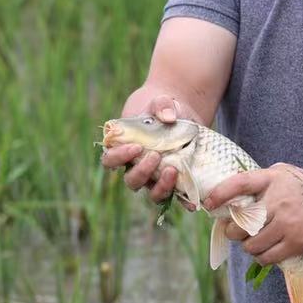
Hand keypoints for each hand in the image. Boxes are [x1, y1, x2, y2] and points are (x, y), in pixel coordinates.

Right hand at [101, 91, 193, 205]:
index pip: (110, 160)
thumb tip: (168, 117)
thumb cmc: (163, 109)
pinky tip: (192, 201)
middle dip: (141, 172)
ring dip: (161, 187)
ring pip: (152, 193)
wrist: (183, 115)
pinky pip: (177, 197)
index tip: (135, 146)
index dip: (118, 157)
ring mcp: (156, 178)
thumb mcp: (161, 101)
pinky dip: (184, 200)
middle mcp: (138, 168)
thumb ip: (161, 104)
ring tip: (172, 170)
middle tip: (155, 156)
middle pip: (131, 181)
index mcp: (124, 150)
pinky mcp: (175, 182)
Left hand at [202, 163, 302, 266]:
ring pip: (251, 245)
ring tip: (252, 241)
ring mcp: (287, 224)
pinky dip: (260, 257)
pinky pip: (266, 258)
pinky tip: (263, 251)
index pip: (240, 184)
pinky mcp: (296, 243)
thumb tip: (228, 193)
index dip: (220, 194)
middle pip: (240, 223)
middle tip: (235, 230)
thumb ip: (259, 179)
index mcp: (273, 179)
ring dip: (247, 246)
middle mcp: (278, 201)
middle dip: (232, 231)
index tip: (208, 204)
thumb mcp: (283, 173)